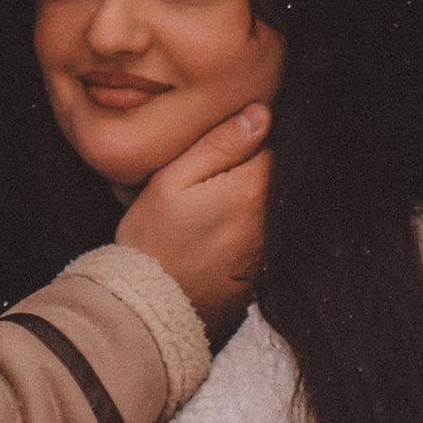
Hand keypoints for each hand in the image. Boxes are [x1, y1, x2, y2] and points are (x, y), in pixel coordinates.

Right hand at [115, 103, 271, 336]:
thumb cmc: (153, 242)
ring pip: (264, 203)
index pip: (269, 141)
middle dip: (242, 167)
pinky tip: (209, 234)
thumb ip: (218, 144)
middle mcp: (270, 219)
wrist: (151, 309)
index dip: (243, 135)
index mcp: (252, 189)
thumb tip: (261, 113)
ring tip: (202, 209)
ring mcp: (268, 248)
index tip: (215, 144)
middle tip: (202, 179)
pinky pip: (259, 232)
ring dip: (241, 198)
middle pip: (270, 172)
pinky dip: (239, 226)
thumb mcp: (172, 180)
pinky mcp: (260, 269)